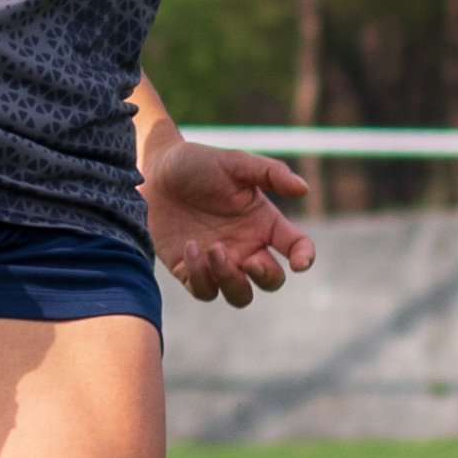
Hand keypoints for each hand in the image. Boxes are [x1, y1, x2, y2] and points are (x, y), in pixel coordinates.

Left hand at [145, 134, 317, 305]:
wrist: (153, 170)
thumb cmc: (197, 163)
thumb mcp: (235, 162)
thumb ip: (270, 173)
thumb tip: (303, 189)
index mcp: (263, 222)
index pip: (295, 246)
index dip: (304, 257)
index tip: (299, 263)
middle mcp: (245, 247)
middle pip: (271, 281)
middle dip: (265, 277)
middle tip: (249, 260)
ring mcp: (218, 262)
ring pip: (240, 295)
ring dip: (231, 280)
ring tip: (213, 248)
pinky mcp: (189, 270)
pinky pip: (204, 291)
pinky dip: (200, 276)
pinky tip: (190, 247)